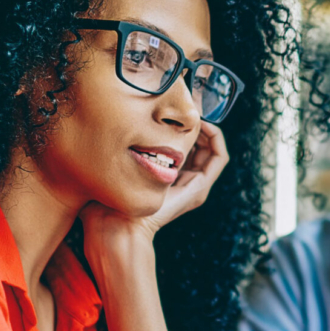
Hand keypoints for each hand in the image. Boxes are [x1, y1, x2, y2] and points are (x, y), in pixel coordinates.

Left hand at [81, 121, 228, 248]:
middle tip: (185, 106)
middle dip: (195, 123)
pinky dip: (216, 137)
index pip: (185, 146)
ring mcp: (195, 186)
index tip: (171, 109)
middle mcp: (185, 182)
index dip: (183, 126)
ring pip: (212, 148)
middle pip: (201, 145)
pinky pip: (220, 156)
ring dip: (206, 127)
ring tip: (193, 113)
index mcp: (168, 177)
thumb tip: (113, 125)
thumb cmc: (109, 198)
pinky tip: (202, 124)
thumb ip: (120, 150)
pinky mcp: (200, 187)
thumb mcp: (116, 165)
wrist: (118, 224)